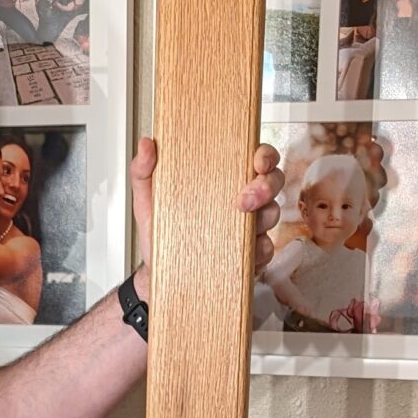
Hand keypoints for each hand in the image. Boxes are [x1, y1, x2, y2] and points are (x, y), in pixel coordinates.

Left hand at [126, 139, 285, 295]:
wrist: (156, 272)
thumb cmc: (158, 232)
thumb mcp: (147, 199)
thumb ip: (144, 170)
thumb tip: (146, 144)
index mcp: (223, 178)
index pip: (256, 157)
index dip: (265, 155)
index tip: (257, 161)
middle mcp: (242, 199)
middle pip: (273, 181)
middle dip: (266, 186)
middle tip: (245, 199)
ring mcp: (248, 227)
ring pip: (272, 214)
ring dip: (263, 217)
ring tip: (241, 222)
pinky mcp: (250, 254)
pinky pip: (266, 249)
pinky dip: (258, 249)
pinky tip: (243, 251)